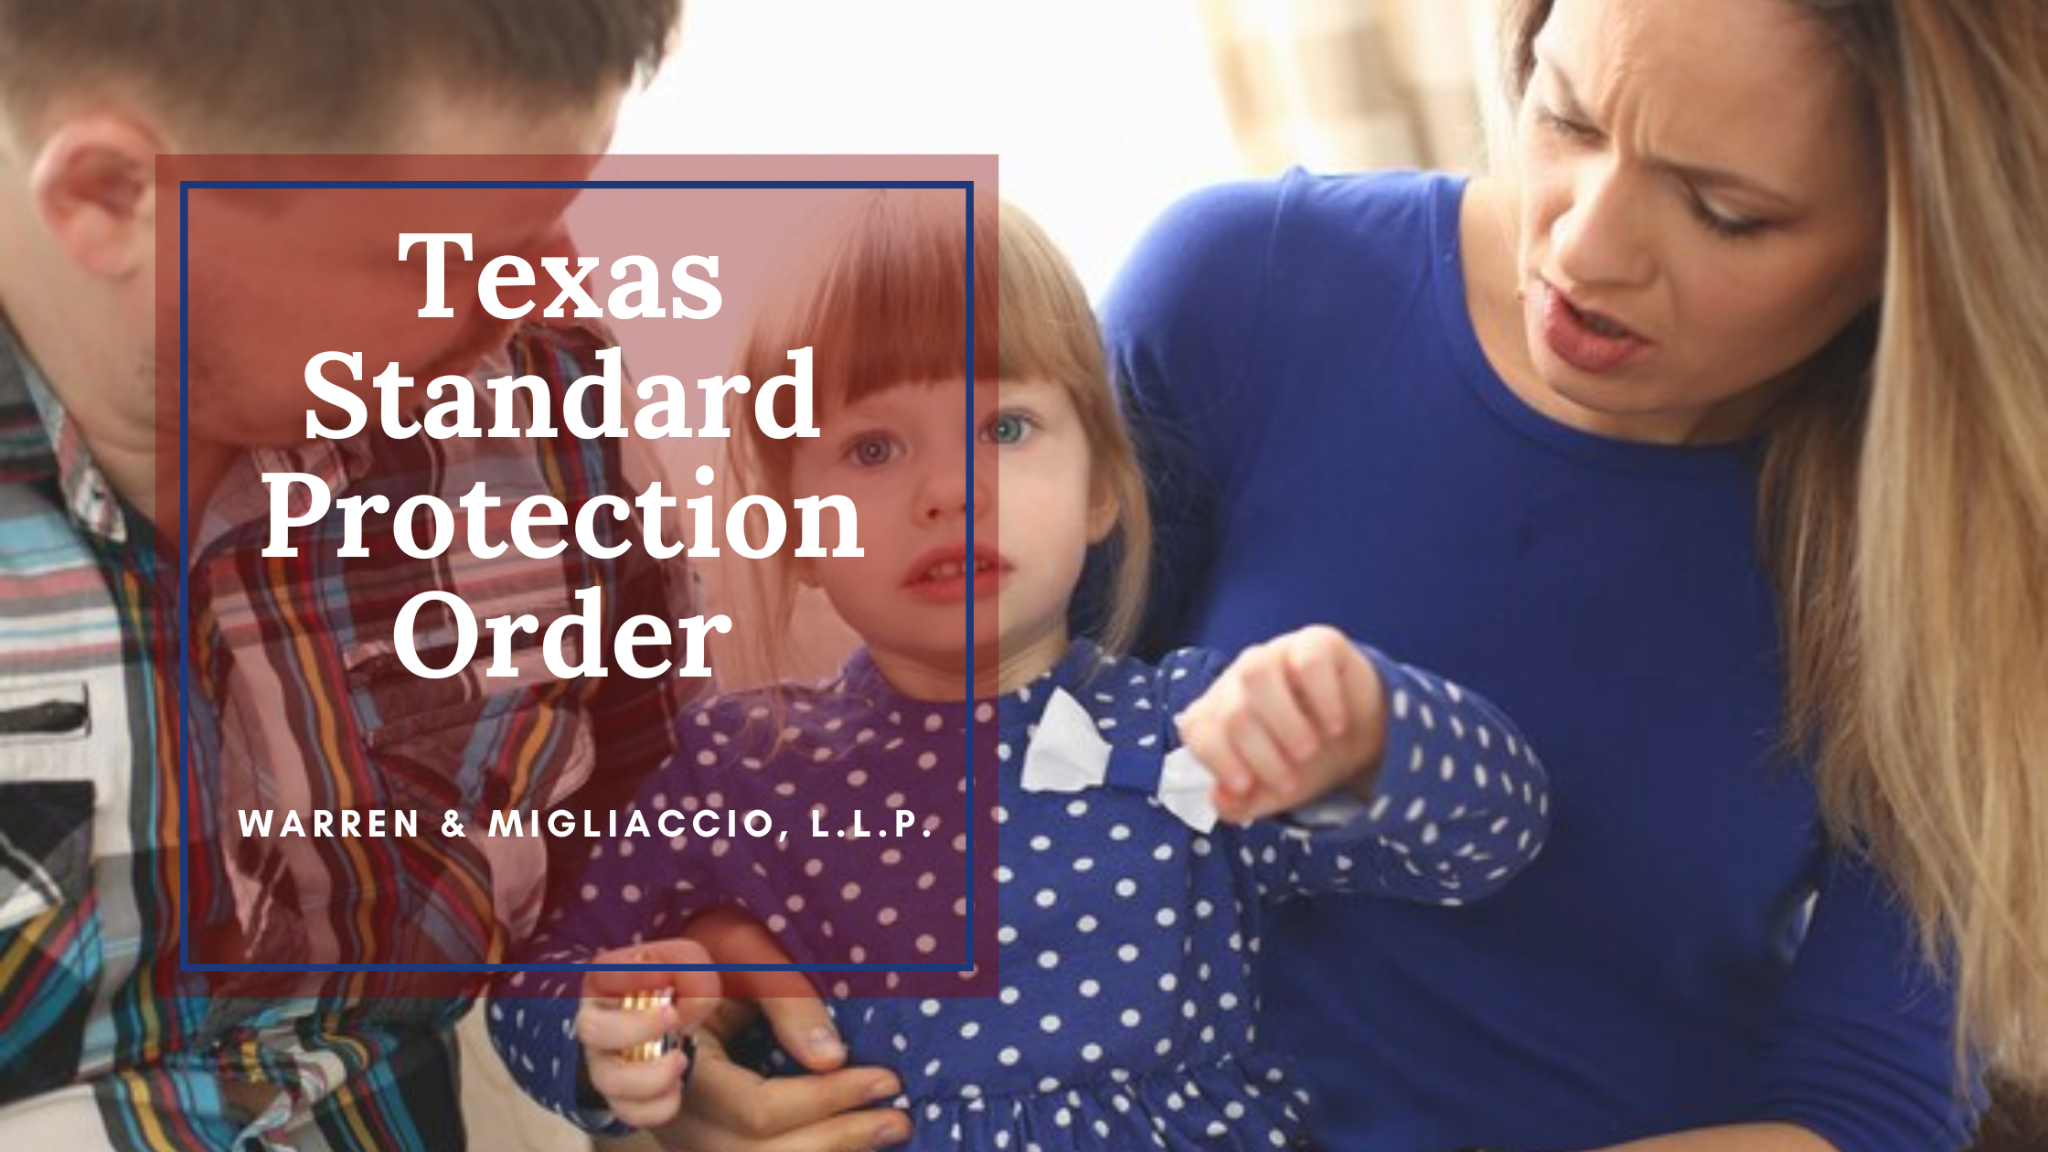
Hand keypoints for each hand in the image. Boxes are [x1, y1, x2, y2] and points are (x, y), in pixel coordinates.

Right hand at [575, 939, 720, 1128]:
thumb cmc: (671, 991)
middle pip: (590, 1028)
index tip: (660, 976)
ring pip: (608, 1079)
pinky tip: (677, 1088)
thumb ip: (694, 973)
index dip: (628, 975)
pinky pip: (630, 1112)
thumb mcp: (687, 968)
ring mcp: (604, 1062)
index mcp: (608, 981)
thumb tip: (687, 1004)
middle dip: (632, 1028)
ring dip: (649, 1075)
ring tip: (680, 1060)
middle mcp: (598, 1022)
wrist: (666, 1029)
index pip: (604, 971)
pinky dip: (657, 1106)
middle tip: (672, 1018)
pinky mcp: (620, 1096)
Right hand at [645, 908, 911, 1150]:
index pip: (757, 1109)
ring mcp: (689, 1141)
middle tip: (899, 1119)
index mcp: (683, 1066)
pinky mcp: (709, 1145)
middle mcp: (678, 1119)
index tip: (886, 1079)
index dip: (826, 1100)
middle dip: (839, 1138)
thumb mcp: (745, 956)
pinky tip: (849, 1141)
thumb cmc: (711, 955)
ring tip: (884, 1133)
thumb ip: (786, 1002)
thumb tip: (832, 1058)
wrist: (671, 975)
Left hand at [1174, 625, 1385, 824]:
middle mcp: (1238, 679)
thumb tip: (1218, 799)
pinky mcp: (1314, 643)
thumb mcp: (1272, 792)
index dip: (1218, 760)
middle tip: (1291, 778)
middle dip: (1262, 754)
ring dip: (1284, 722)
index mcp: (1217, 713)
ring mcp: (1274, 655)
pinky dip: (1322, 698)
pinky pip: (1308, 661)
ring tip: (1310, 751)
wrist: (1356, 736)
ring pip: (1258, 674)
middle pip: (1233, 711)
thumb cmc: (1301, 762)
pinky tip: (1335, 726)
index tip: (1246, 786)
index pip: (1198, 728)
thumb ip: (1240, 804)